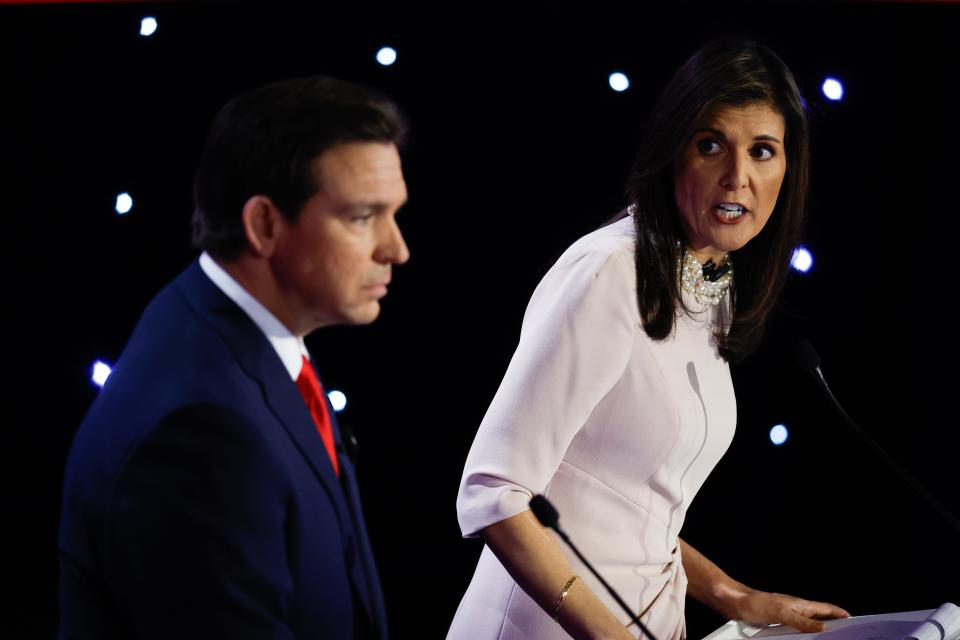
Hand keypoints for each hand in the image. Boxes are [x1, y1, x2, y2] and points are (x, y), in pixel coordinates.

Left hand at [732, 589, 849, 632]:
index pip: (827, 609)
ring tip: (828, 638)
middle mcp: (797, 609)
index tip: (855, 622)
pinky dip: (805, 634)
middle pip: (820, 617)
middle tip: (845, 634)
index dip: (841, 614)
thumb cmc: (756, 603)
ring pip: (809, 624)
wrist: (736, 602)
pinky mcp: (779, 621)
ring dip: (820, 630)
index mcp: (801, 604)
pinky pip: (797, 629)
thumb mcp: (781, 613)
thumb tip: (824, 627)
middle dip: (833, 624)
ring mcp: (788, 615)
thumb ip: (802, 622)